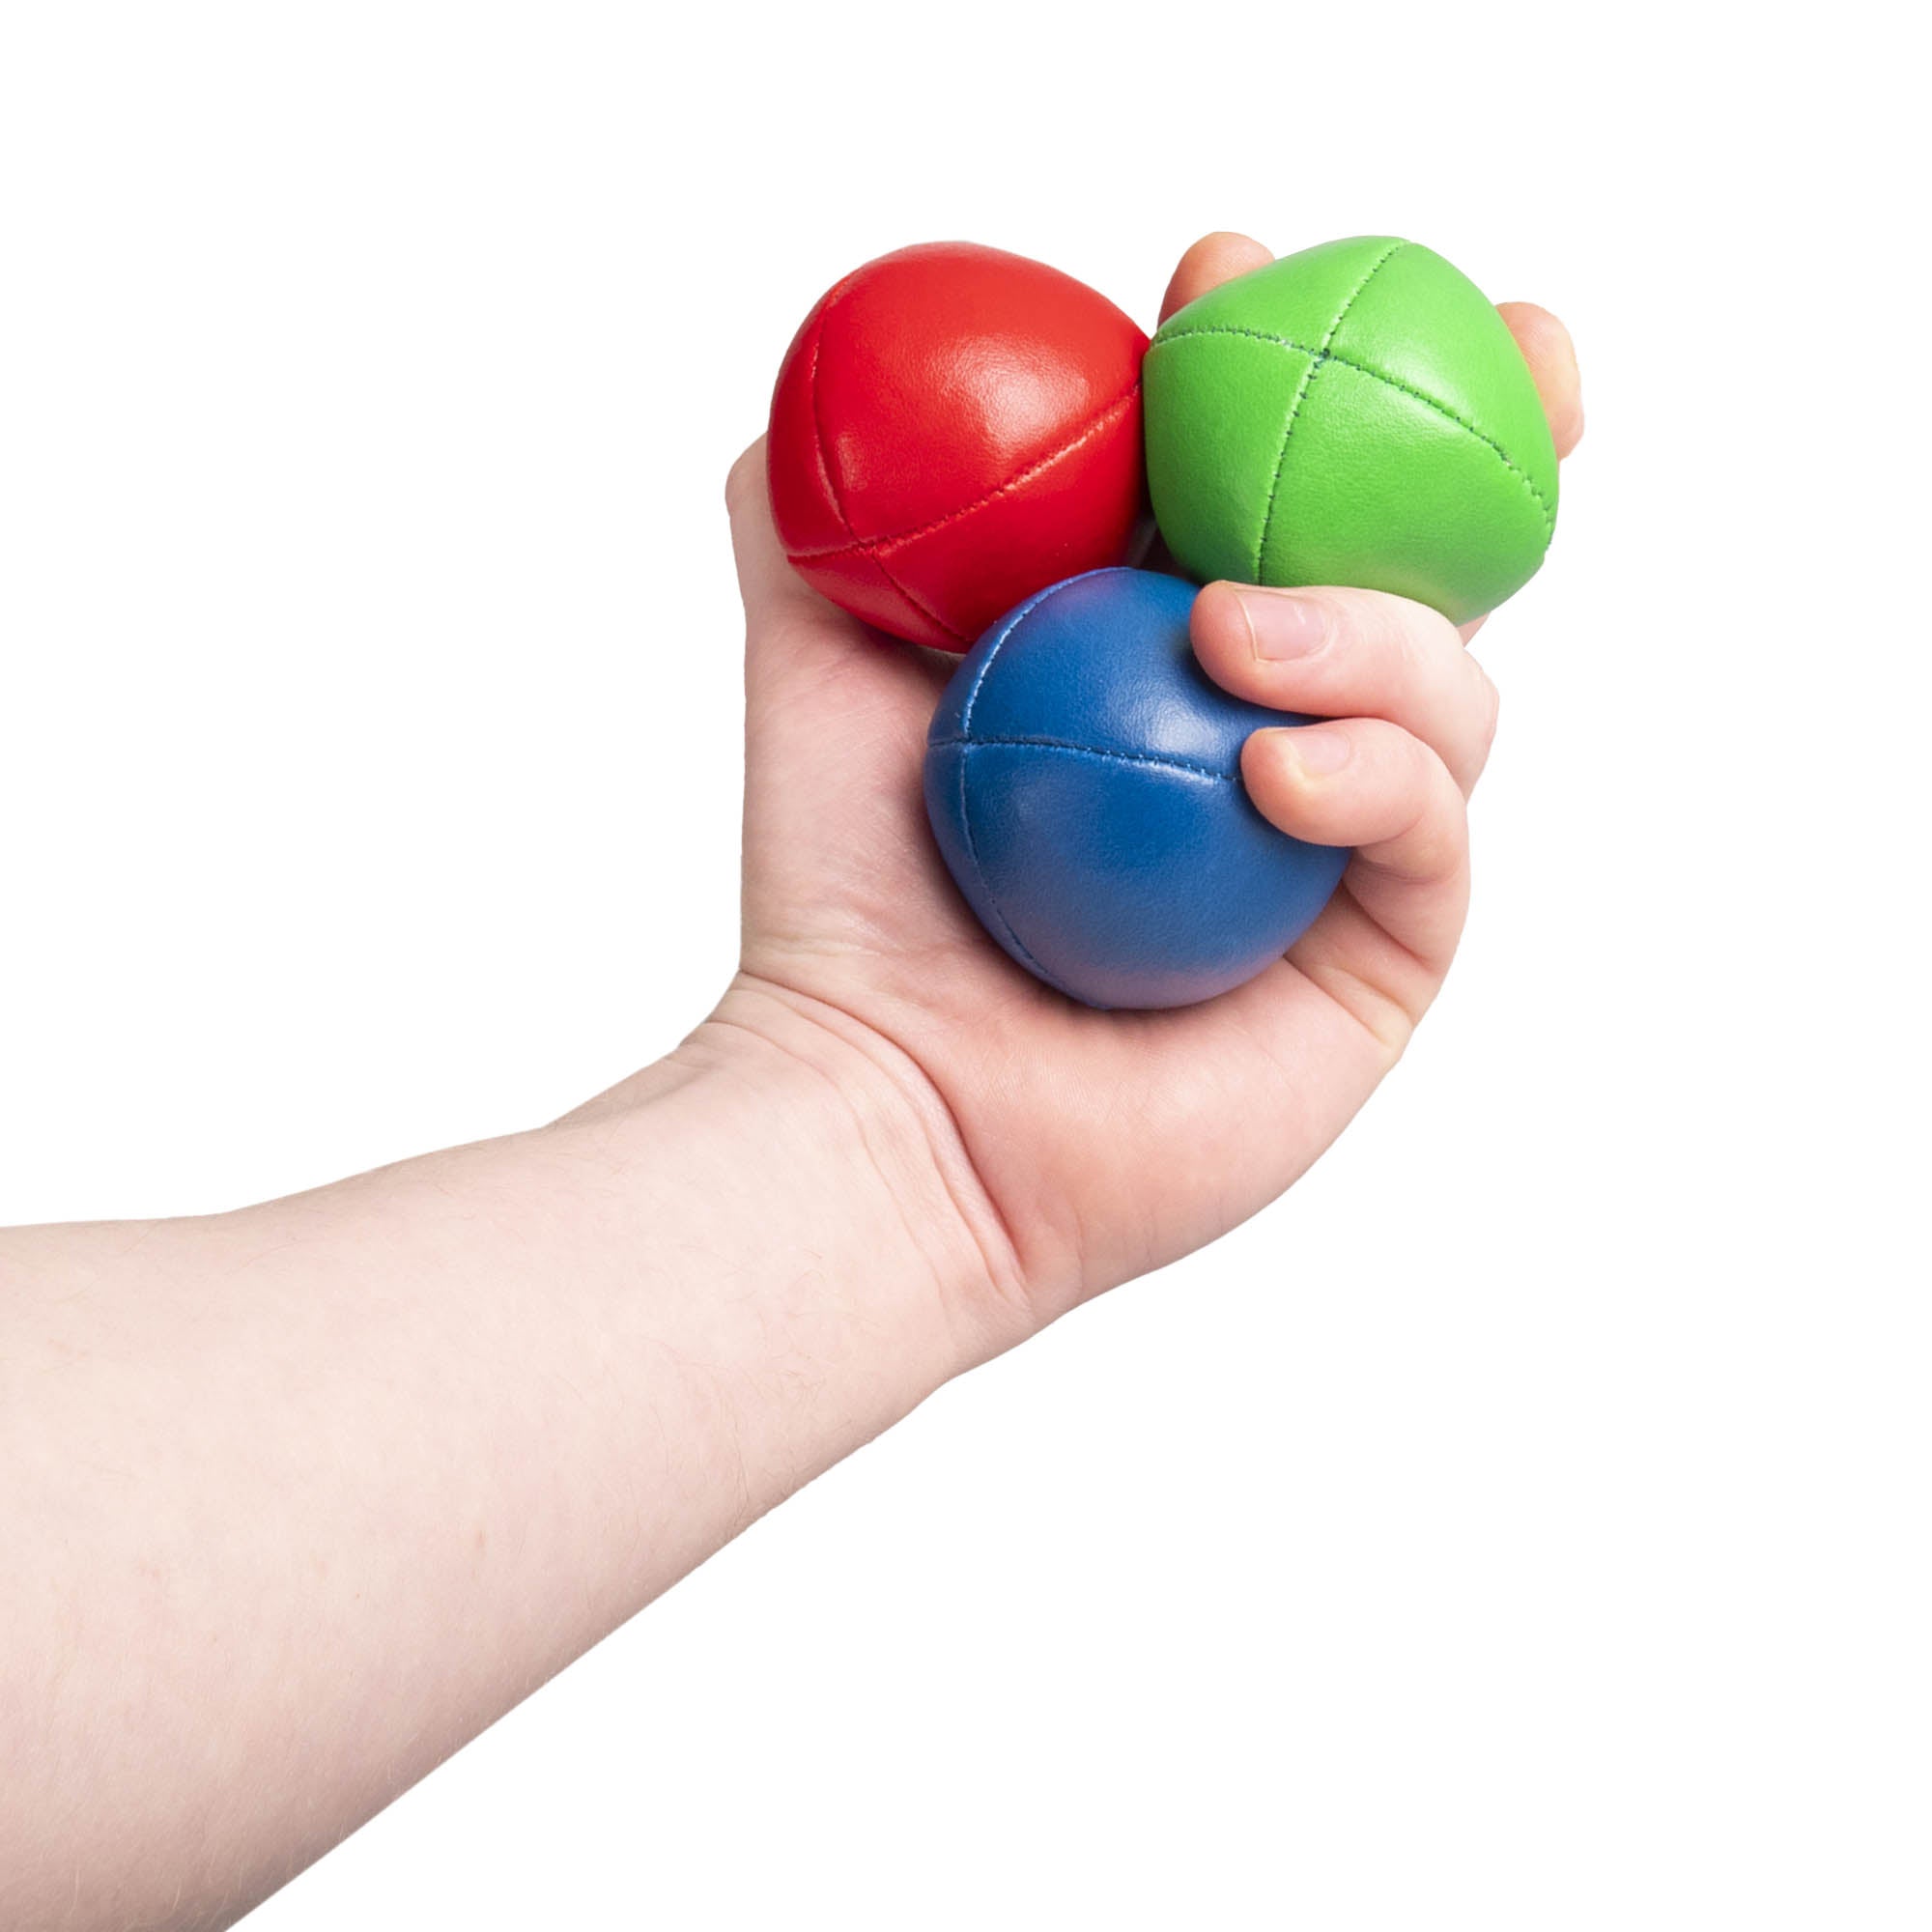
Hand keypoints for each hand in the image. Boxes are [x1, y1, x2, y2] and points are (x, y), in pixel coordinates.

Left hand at [707, 230, 1583, 1338]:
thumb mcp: (814, 667)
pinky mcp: (1383, 951)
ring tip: (1232, 630)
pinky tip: (1269, 764)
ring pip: (1449, 678)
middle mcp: (1279, 724)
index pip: (1268, 477)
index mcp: (1172, 645)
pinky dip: (1376, 770)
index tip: (1219, 270)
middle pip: (1429, 550)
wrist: (883, 1096)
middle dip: (1493, 425)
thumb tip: (818, 389)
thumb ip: (817, 518)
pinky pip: (1430, 827)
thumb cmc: (848, 893)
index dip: (1279, 362)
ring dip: (1373, 623)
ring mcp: (1343, 839)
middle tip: (1510, 336)